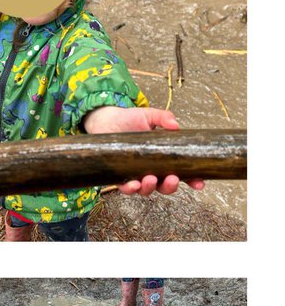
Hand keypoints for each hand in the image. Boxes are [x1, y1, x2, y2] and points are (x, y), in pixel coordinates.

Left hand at [82, 105, 204, 195]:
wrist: (106, 119)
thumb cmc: (129, 119)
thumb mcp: (149, 116)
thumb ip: (163, 118)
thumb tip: (175, 125)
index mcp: (164, 159)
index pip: (182, 173)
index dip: (192, 180)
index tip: (199, 182)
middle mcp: (151, 170)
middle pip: (165, 186)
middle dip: (170, 186)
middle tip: (172, 179)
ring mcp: (136, 174)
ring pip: (146, 189)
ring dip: (150, 187)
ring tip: (149, 178)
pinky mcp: (119, 175)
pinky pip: (125, 188)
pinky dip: (130, 189)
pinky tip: (133, 184)